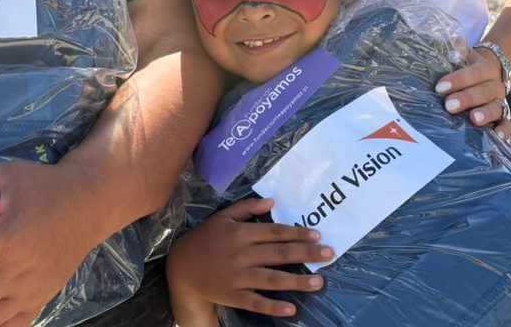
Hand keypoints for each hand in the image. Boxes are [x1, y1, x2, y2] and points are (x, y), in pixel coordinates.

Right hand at [167, 198, 328, 319]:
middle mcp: (242, 254)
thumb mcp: (223, 217)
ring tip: (319, 282)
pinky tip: (291, 308)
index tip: (317, 235)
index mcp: (241, 233)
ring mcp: (238, 276)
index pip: (275, 232)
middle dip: (306, 253)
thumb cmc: (205, 239)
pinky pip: (256, 301)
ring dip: (297, 280)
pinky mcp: (233, 295)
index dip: (297, 233)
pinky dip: (273, 306)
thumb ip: (247, 208)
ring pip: (272, 278)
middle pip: (279, 253)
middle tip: (329, 254)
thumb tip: (273, 202)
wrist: (181, 267)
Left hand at [435, 48, 510, 139]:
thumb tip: (451, 48)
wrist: (489, 72)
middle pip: (484, 92)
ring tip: (474, 119)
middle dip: (467, 98)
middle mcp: (495, 86)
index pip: (473, 73)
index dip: (458, 80)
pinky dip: (505, 131)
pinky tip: (499, 138)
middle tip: (449, 105)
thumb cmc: (468, 67)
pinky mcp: (503, 117)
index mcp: (485, 69)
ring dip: (486, 114)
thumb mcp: (464, 56)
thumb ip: (457, 51)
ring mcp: (500, 102)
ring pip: (497, 108)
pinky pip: (508, 124)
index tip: (440, 87)